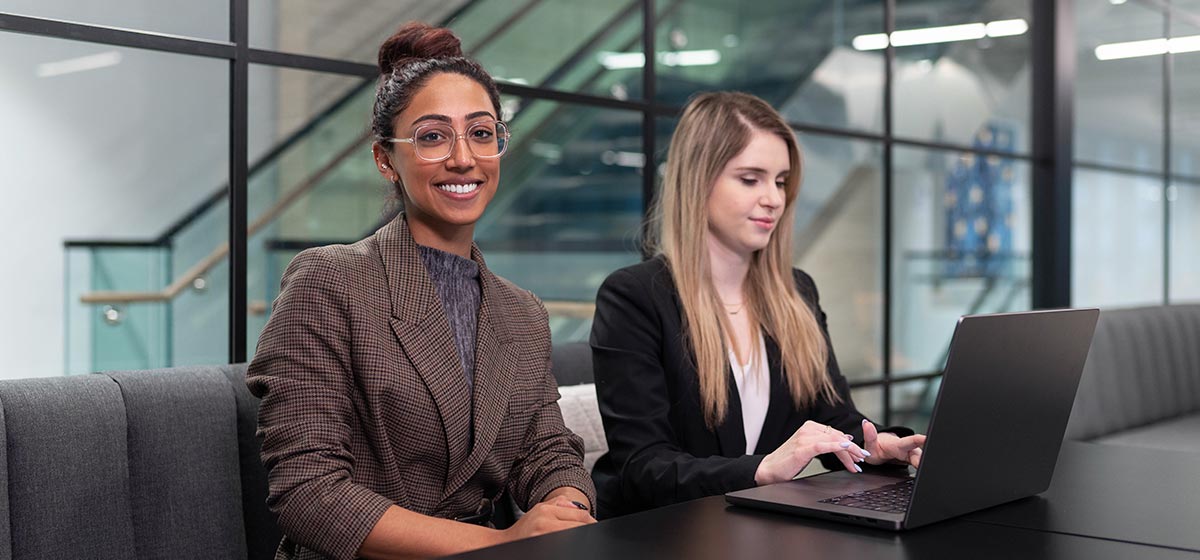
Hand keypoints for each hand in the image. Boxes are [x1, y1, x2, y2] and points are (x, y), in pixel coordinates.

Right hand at [498, 496, 594, 543]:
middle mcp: (545, 525)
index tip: (594, 525)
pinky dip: (571, 544)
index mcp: (545, 512)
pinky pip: (567, 546)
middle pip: (580, 527)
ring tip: (581, 538)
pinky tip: (571, 543)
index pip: (580, 515)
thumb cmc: (522, 530)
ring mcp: (545, 539)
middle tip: (592, 533)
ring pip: (574, 537)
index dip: (591, 521)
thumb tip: (576, 505)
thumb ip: (558, 503)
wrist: (503, 545)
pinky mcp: (545, 548)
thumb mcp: (538, 510)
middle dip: (588, 530)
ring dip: (581, 538)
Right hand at [755, 420, 870, 485]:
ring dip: (849, 452)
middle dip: (853, 449)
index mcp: (810, 426)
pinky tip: (846, 448)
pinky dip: (836, 446)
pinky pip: (824, 445)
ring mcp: (805, 437)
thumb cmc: (788, 461)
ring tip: (857, 462)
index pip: (836, 433)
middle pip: (838, 437)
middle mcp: (808, 428)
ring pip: (834, 441)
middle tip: (863, 459)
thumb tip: (843, 441)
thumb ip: (824, 443)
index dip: (850, 444)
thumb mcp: (808, 449)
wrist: (770, 469)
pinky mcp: (803, 447)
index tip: (859, 454)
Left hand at [861, 419, 926, 466]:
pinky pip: (919, 464)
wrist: (878, 451)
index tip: (926, 439)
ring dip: (924, 464)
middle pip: (918, 453)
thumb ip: (869, 436)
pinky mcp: (912, 462)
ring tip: (926, 471)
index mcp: (897, 445)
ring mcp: (910, 456)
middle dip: (924, 457)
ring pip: (920, 460)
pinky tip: (925, 474)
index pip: (909, 441)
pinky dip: (922, 468)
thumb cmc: (876, 447)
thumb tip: (866, 423)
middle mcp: (907, 449)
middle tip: (925, 464)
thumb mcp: (869, 445)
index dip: (918, 440)